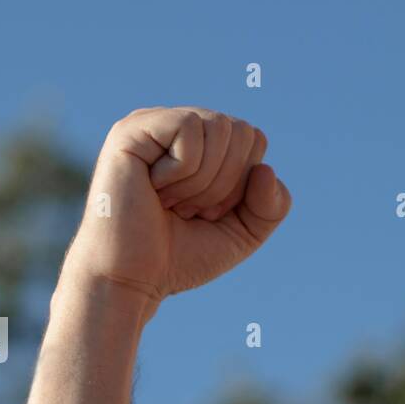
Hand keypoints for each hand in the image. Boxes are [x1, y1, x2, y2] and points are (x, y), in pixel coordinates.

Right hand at [64, 107, 290, 313]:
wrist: (131, 280)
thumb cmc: (180, 256)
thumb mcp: (245, 232)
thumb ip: (273, 205)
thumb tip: (265, 169)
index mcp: (203, 143)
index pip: (254, 139)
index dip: (243, 182)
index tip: (208, 211)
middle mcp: (177, 126)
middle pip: (242, 131)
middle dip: (225, 183)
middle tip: (187, 208)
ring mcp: (153, 123)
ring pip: (219, 128)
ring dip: (202, 180)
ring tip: (169, 201)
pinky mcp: (131, 129)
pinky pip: (189, 129)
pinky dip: (181, 171)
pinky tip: (152, 187)